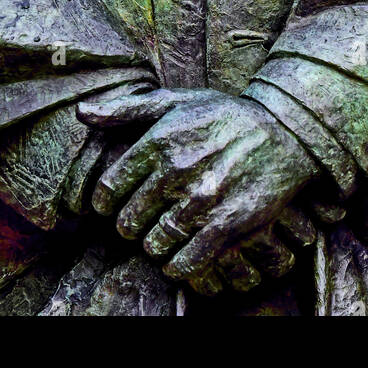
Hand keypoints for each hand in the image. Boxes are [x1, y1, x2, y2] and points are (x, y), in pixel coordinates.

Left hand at [77, 87, 317, 290]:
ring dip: (155, 245)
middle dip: (131, 224)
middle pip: (129, 221)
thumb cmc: (224, 116)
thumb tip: (81, 113)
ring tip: (163, 235)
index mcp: (160, 140)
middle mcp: (178, 170)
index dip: (106, 203)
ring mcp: (203, 200)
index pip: (109, 189)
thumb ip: (125, 109)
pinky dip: (178, 266)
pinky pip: (185, 263)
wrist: (285, 132)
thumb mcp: (176, 101)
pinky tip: (181, 254)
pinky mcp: (227, 225)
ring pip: (155, 245)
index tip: (113, 205)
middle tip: (141, 221)